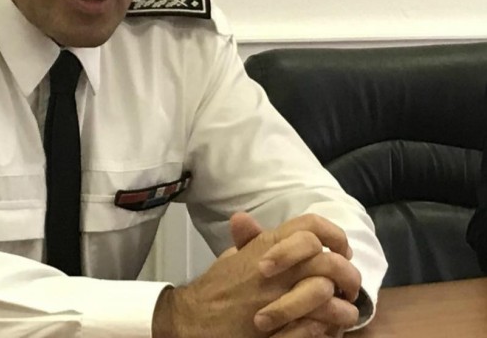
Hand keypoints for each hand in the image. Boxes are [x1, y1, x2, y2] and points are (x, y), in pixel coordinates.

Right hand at [152, 213, 359, 337]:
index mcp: (267, 245)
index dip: (335, 235)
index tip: (341, 251)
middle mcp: (276, 267)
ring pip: (329, 294)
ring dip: (343, 307)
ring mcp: (279, 296)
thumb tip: (245, 218)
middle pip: (329, 261)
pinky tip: (328, 329)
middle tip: (349, 289)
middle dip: (348, 276)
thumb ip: (249, 240)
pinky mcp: (280, 325)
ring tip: (344, 312)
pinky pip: (319, 325)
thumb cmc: (217, 288)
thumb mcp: (232, 257)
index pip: (311, 226)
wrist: (196, 319)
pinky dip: (328, 328)